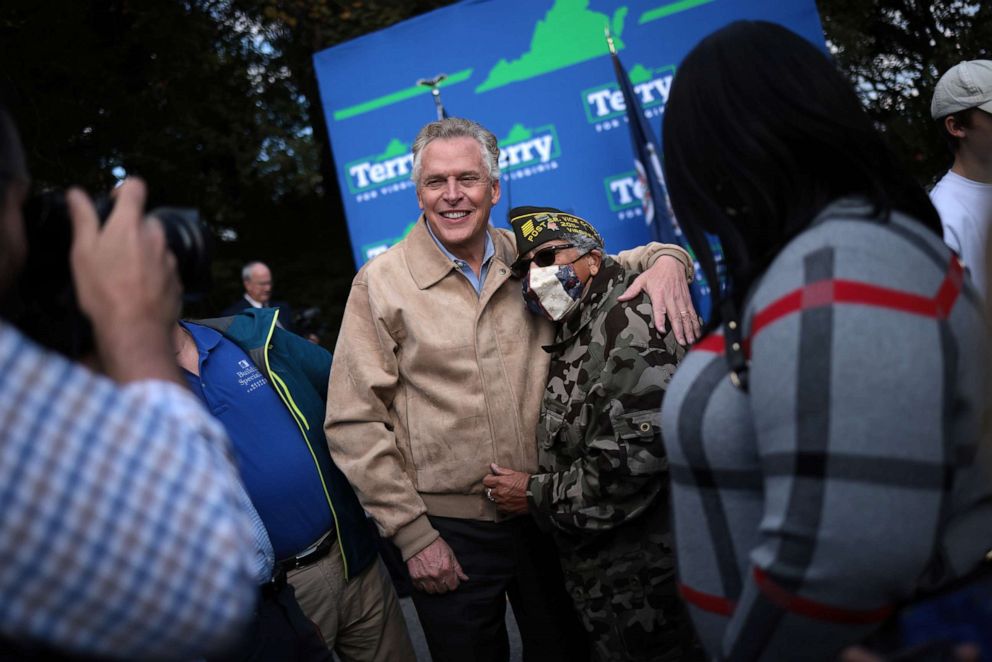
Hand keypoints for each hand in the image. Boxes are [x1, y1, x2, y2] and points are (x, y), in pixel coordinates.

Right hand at [68, 178, 182, 382]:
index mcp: (131, 224)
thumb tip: (77, 193)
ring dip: (143, 251)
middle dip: (131, 228)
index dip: (123, 191)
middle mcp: (156, 236)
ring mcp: (171, 257)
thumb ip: (83, 219)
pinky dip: (153, 271)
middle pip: (145, 220)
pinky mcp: (178, 278)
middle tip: (112, 250)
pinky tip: (139, 289)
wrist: (136, 328)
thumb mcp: (83, 252)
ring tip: (124, 274)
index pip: (135, 187)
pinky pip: (164, 266)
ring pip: (156, 245)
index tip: (113, 204)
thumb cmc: (103, 289)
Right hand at [406, 537, 468, 593]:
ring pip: (431, 591)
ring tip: (434, 579)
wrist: (419, 540)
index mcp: (446, 570)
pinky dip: (423, 585)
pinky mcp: (415, 577)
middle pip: (442, 590)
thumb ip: (457, 568)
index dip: (453, 583)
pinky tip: (426, 578)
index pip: (452, 587)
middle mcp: (436, 576)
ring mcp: (425, 577)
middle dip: (444, 585)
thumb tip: (464, 578)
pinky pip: (420, 588)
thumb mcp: (450, 554)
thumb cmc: (436, 545)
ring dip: (434, 587)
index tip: (451, 579)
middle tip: (442, 578)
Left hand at [482, 463, 530, 514]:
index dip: (489, 479)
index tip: (492, 479)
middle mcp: (499, 492)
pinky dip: (501, 504)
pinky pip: (498, 507)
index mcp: (500, 482)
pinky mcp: (506, 509)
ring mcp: (502, 502)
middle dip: (492, 488)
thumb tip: (492, 466)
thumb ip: (501, 470)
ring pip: (493, 499)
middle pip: (488, 491)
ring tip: (505, 494)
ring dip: (497, 496)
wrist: (537, 495)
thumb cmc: (527, 483)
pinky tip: (508, 500)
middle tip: (500, 486)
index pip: (485, 481)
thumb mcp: (514, 473)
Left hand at [617, 254, 699, 343]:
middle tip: (681, 342)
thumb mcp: (641, 280)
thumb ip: (631, 291)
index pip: (660, 309)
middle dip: (679, 330)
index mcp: (659, 294)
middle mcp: (671, 298)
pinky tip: (697, 332)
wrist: (672, 262)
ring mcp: (681, 299)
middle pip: (676, 316)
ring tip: (691, 340)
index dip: (661, 320)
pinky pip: (692, 312)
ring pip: (686, 316)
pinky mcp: (687, 299)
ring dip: (689, 329)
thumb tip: (620, 299)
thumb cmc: (655, 273)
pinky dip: (695, 322)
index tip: (662, 330)